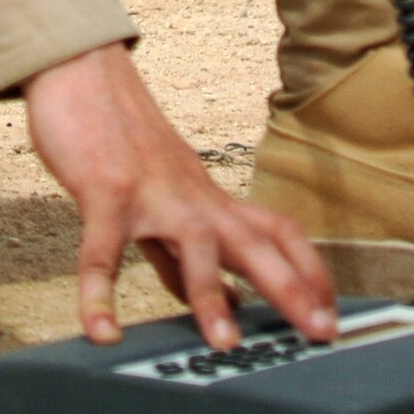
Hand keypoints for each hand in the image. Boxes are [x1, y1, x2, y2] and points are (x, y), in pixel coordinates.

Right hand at [21, 42, 337, 350]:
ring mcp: (150, 193)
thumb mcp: (163, 193)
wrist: (83, 70)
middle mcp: (190, 197)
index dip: (310, 272)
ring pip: (193, 242)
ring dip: (211, 294)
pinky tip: (101, 331)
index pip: (278, 231)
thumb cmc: (121, 134)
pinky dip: (100, 294)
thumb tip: (225, 297)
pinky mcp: (105, 192)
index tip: (331, 313)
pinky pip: (103, 250)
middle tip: (321, 333)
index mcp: (208, 198)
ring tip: (223, 343)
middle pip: (255, 241)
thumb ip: (184, 251)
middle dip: (292, 288)